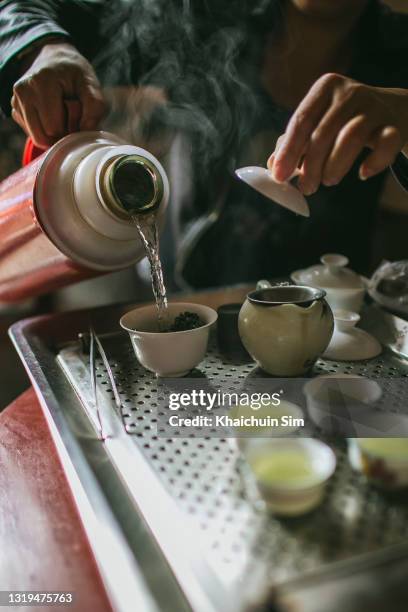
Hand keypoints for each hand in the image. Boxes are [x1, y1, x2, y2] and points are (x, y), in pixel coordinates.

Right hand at [11, 41, 105, 147]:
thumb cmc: (75, 74)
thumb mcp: (91, 84)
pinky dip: (44, 129)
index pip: (54, 127)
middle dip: (60, 133)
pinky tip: (51, 114)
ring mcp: (16, 99)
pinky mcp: (15, 108)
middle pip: (43, 136)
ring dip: (52, 134)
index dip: (70, 128)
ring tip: (61, 114)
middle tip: (70, 115)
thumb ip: (95, 106)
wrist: (57, 59)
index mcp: (41, 82)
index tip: (77, 113)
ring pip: (36, 137)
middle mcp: (23, 90)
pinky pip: (32, 133)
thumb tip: (86, 130)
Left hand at [267, 73, 407, 194]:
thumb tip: (273, 165)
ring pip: (352, 137)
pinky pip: (386, 144)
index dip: (288, 151)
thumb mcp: (318, 124)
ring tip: (329, 181)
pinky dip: (374, 162)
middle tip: (306, 188)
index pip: (301, 120)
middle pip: (323, 133)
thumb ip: (294, 143)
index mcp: (325, 88)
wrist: (392, 111)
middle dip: (311, 166)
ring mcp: (375, 106)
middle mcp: (350, 92)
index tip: (279, 176)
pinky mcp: (395, 125)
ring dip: (336, 165)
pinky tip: (363, 173)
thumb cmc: (343, 122)